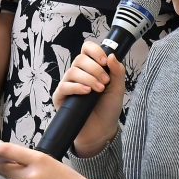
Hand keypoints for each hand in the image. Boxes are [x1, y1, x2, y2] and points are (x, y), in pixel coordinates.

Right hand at [54, 42, 125, 156]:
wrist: (102, 129)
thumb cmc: (108, 108)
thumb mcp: (118, 88)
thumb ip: (117, 71)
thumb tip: (112, 55)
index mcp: (91, 67)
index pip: (87, 49)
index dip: (94, 51)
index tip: (104, 61)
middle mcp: (78, 73)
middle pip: (79, 59)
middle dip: (95, 69)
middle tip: (105, 82)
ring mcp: (68, 84)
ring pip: (72, 71)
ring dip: (88, 79)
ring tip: (99, 90)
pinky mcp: (61, 97)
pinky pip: (64, 86)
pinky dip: (76, 87)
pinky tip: (87, 92)